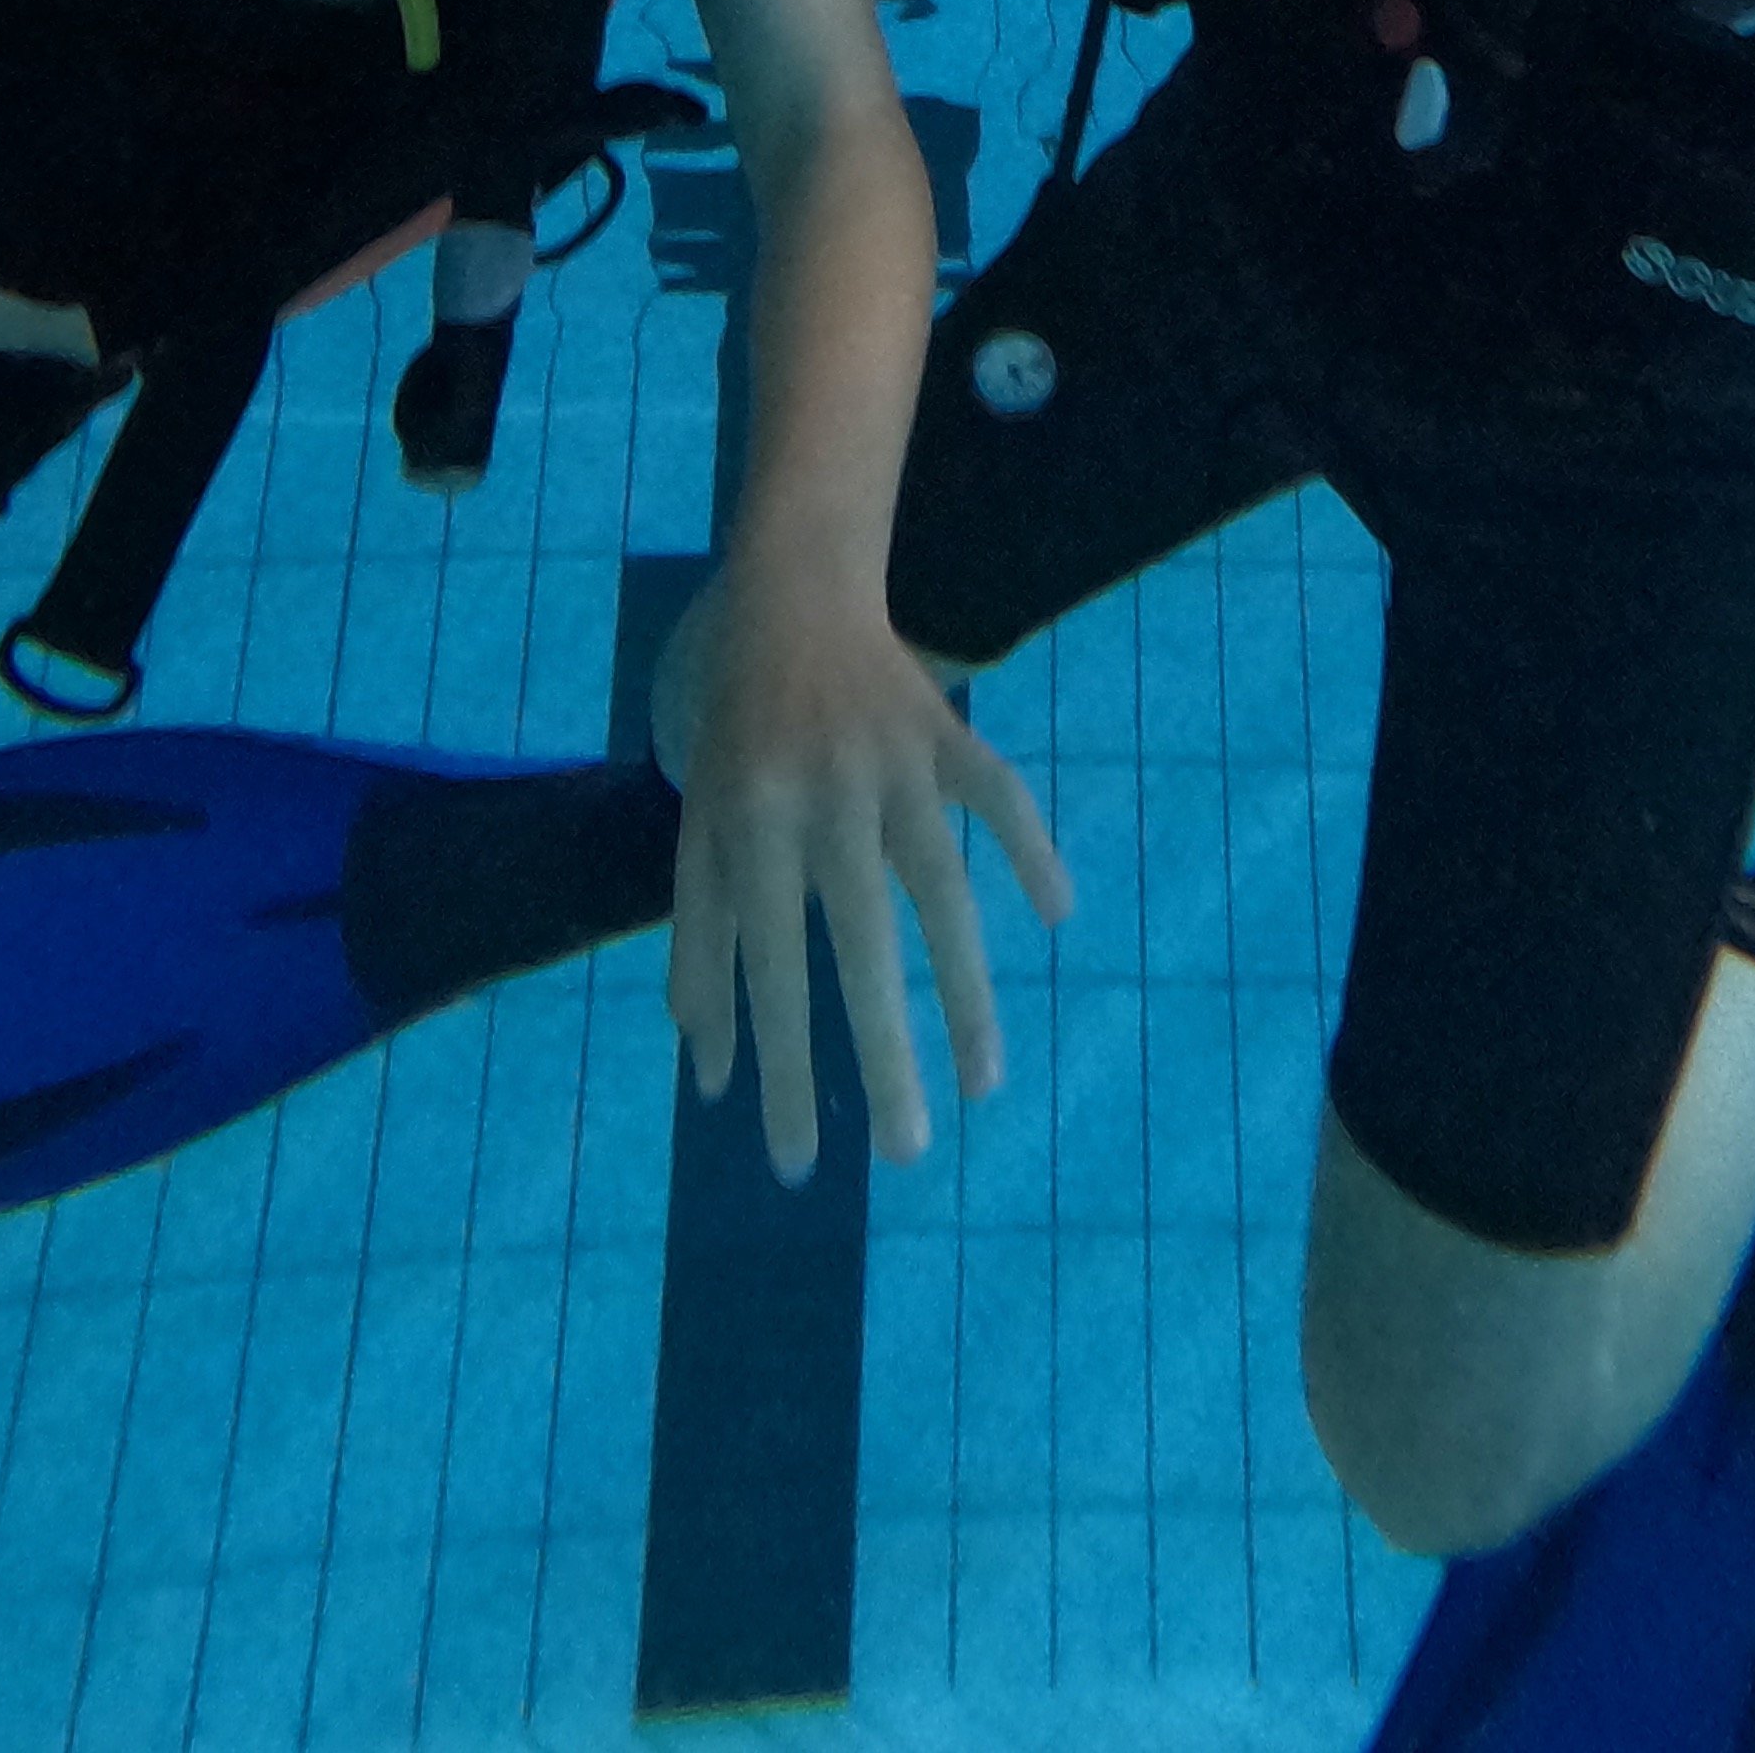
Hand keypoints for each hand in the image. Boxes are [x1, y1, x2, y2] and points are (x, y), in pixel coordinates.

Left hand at [649, 558, 1073, 1182]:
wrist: (793, 592)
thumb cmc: (736, 731)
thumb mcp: (698, 827)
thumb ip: (700, 942)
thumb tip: (711, 1072)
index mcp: (750, 823)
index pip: (766, 969)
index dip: (779, 1065)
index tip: (795, 1162)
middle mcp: (824, 797)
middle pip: (859, 945)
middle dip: (882, 1054)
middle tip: (903, 1154)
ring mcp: (894, 763)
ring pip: (941, 889)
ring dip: (965, 990)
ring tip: (983, 1084)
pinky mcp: (948, 732)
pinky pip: (999, 796)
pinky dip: (1031, 849)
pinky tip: (1056, 914)